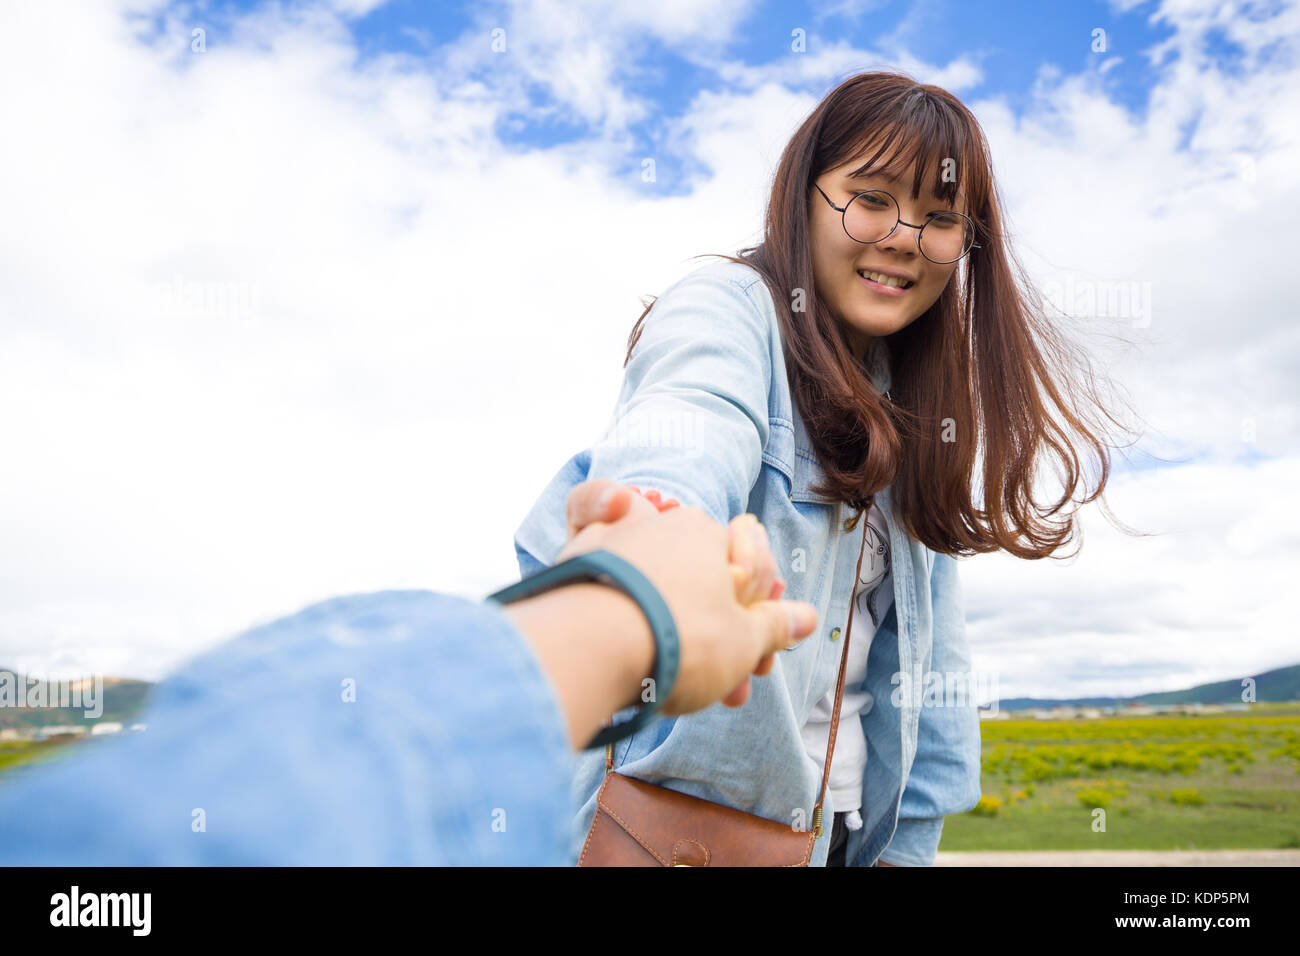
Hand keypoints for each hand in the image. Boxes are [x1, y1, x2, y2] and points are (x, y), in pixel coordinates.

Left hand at [557, 482, 816, 714]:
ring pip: (655, 597)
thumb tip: (806, 616)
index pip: (743, 568)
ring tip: (680, 695)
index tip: (758, 663)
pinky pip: (613, 601)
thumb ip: (776, 625)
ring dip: (674, 642)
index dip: (757, 619)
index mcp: (703, 530)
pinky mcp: (570, 574)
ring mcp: (608, 546)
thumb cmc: (678, 638)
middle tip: (728, 689)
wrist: (586, 647)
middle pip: (696, 585)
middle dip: (715, 638)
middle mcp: (655, 526)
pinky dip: (626, 630)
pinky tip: (632, 669)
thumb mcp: (744, 640)